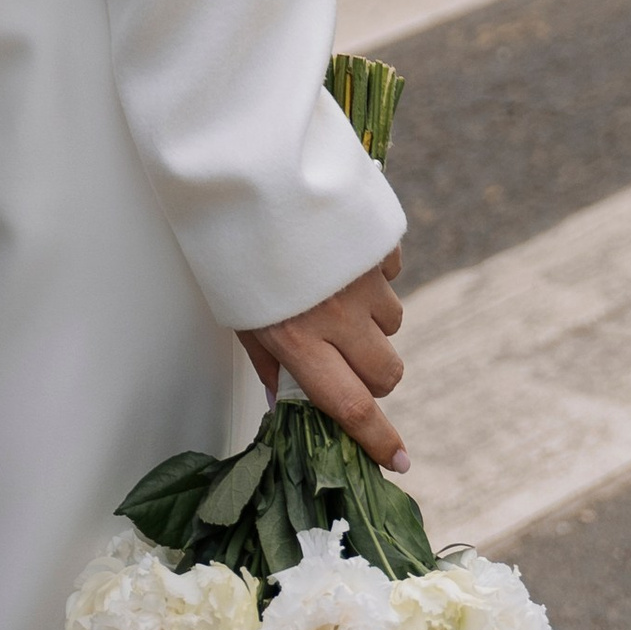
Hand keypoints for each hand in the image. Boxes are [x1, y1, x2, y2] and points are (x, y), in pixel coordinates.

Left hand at [238, 251, 407, 470]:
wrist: (244, 167)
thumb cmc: (231, 246)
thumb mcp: (236, 313)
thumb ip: (268, 363)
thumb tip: (284, 408)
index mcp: (299, 340)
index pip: (353, 407)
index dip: (379, 440)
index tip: (399, 463)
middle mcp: (337, 315)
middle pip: (386, 372)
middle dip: (374, 375)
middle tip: (346, 355)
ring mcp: (362, 278)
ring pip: (392, 322)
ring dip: (372, 320)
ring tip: (332, 290)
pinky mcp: (377, 241)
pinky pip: (391, 274)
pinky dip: (375, 273)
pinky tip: (341, 255)